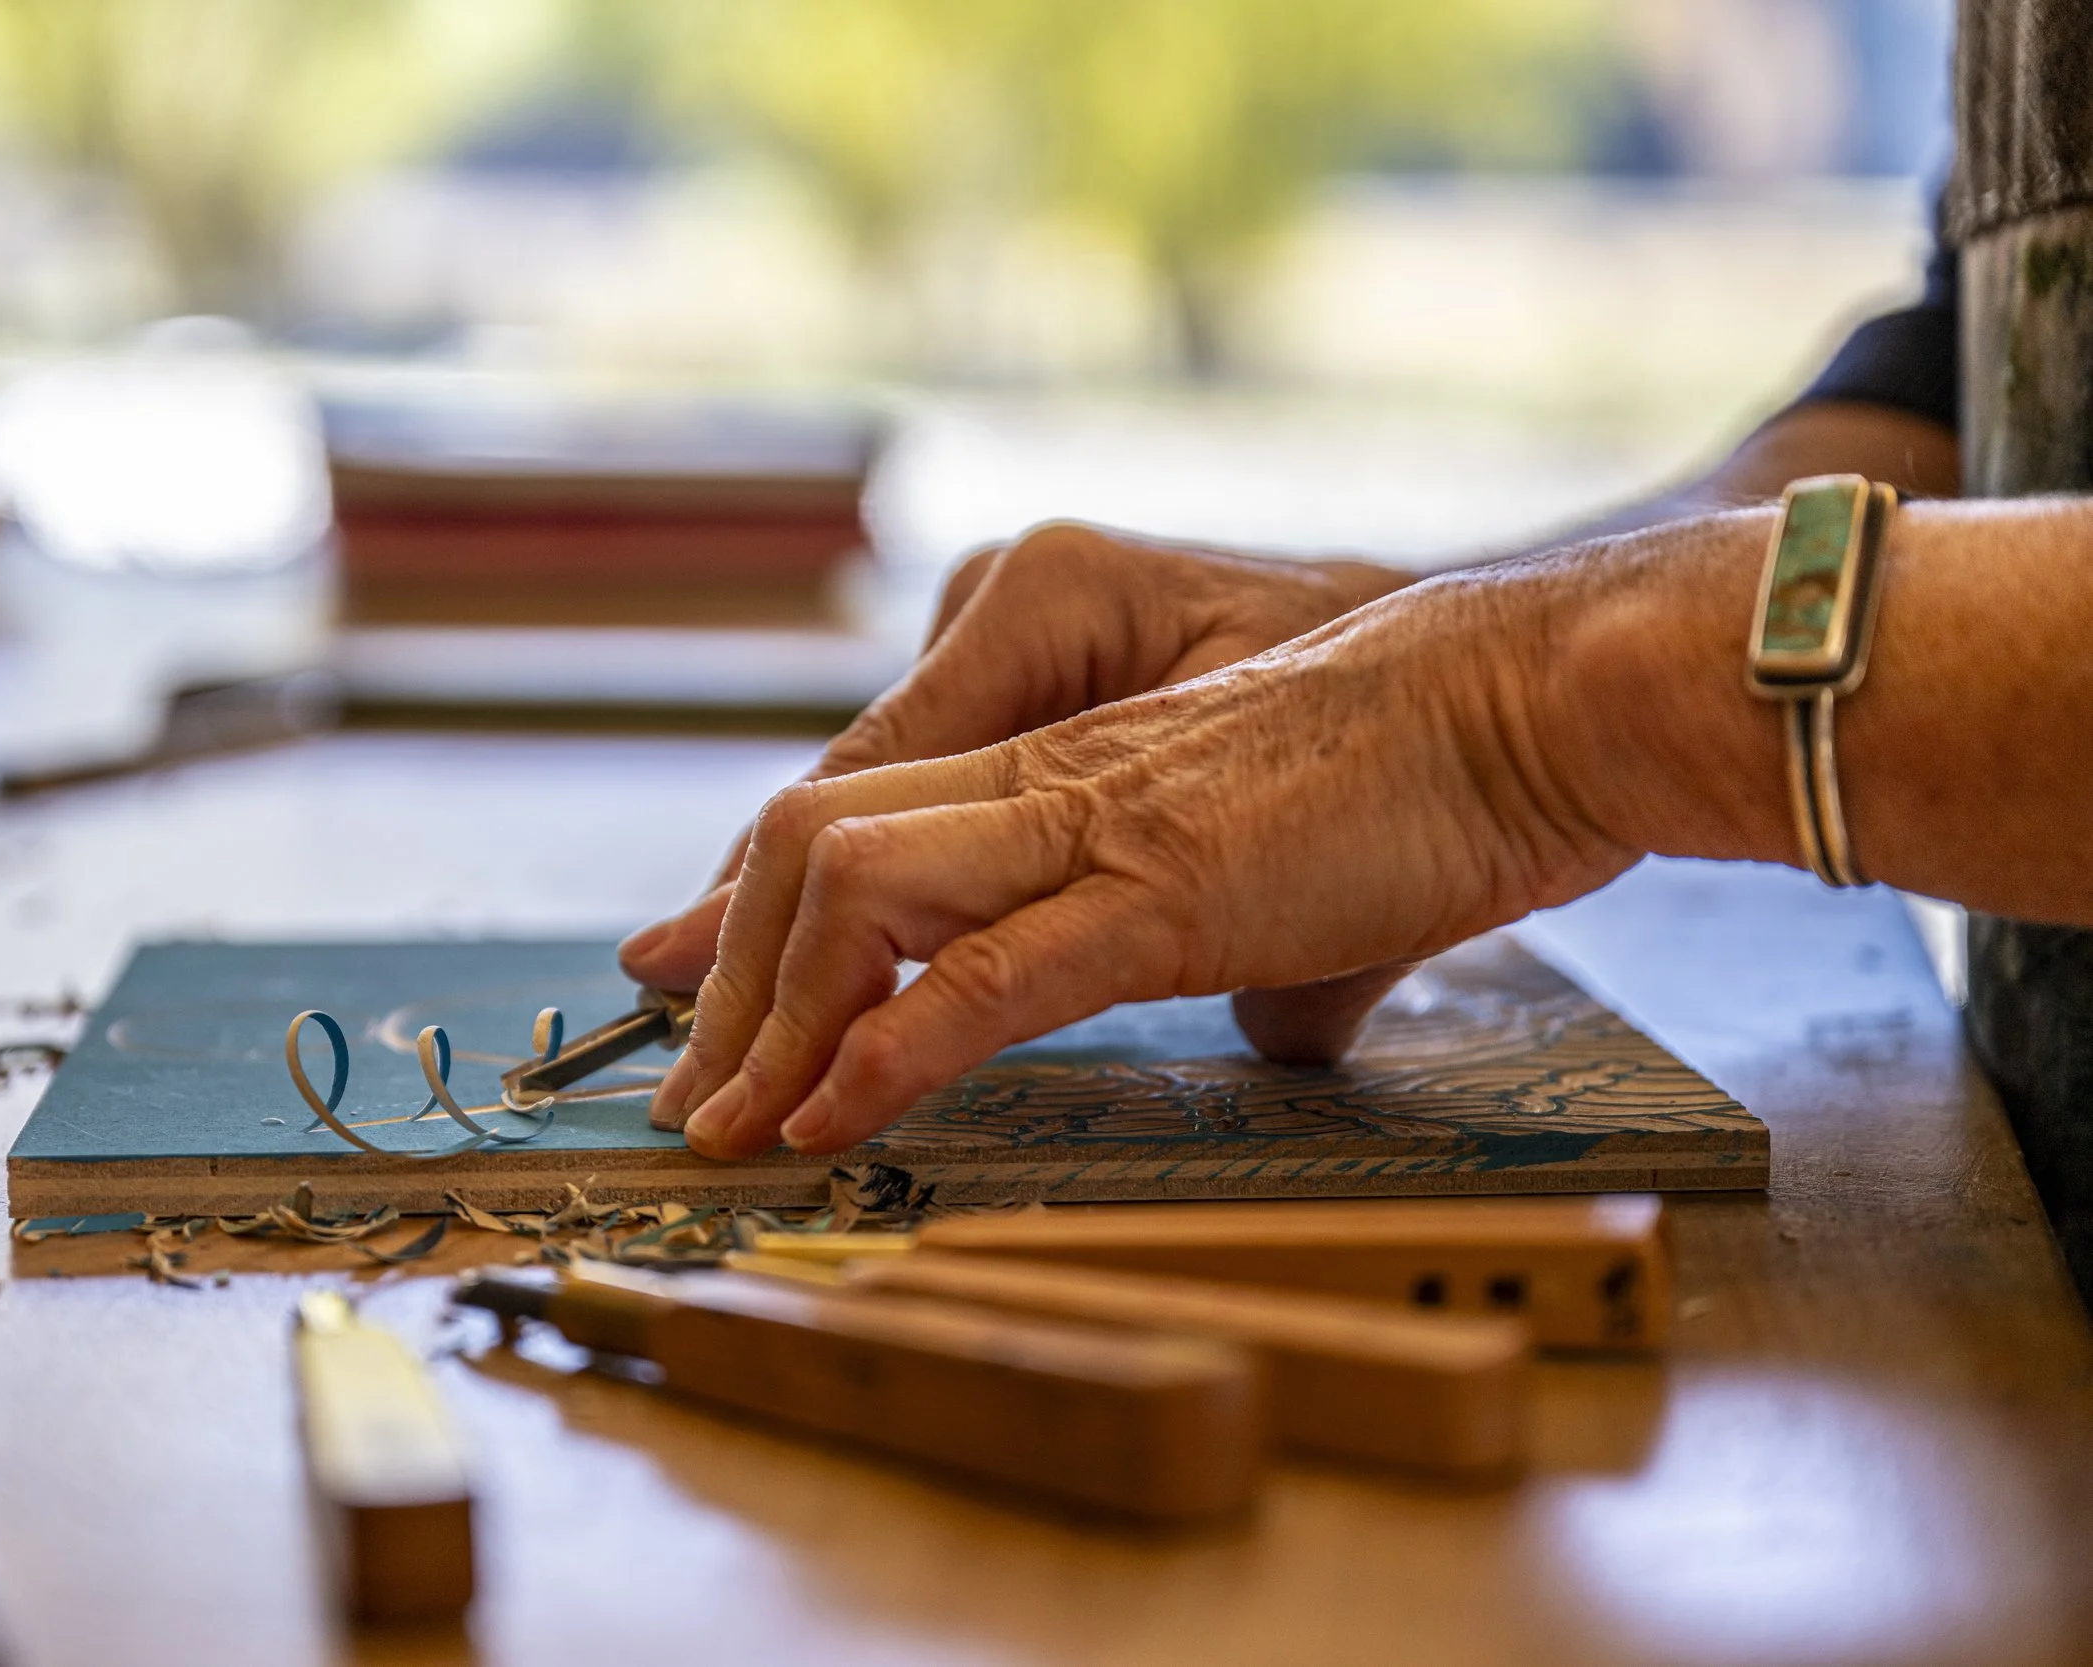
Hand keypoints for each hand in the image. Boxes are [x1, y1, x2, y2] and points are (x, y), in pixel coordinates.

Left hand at [655, 558, 1649, 1158]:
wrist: (1536, 700)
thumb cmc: (1439, 779)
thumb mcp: (1314, 881)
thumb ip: (1270, 954)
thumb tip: (1282, 1034)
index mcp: (1070, 754)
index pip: (862, 806)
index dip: (757, 896)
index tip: (698, 981)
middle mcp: (1050, 768)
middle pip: (811, 835)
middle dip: (728, 968)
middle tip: (687, 1084)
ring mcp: (1097, 821)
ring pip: (856, 883)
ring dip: (771, 1014)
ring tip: (729, 1124)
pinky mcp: (1164, 891)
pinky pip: (986, 973)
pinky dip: (885, 1049)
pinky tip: (825, 1117)